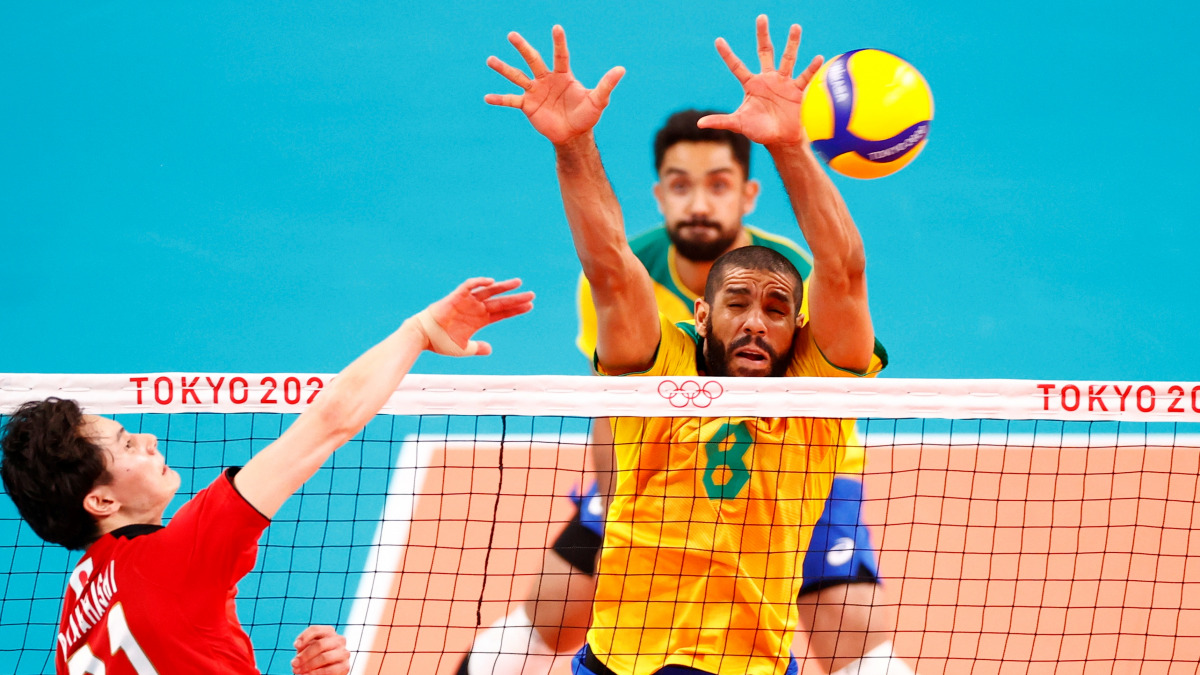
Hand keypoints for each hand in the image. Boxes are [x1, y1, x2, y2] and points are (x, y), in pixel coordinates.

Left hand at [291, 625, 349, 674]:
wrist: (327, 670)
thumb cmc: (315, 657)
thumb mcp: (309, 649)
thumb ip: (304, 647)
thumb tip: (298, 649)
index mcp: (329, 632)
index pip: (316, 630)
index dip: (304, 637)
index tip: (295, 646)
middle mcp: (338, 640)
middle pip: (320, 644)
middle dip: (304, 655)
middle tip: (294, 664)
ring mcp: (343, 653)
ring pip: (324, 657)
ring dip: (308, 665)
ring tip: (298, 671)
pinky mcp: (345, 666)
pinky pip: (330, 670)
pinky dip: (316, 673)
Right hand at [419, 278, 533, 355]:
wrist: (423, 336)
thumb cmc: (441, 342)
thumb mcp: (464, 348)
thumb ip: (477, 348)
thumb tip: (490, 349)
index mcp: (479, 320)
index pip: (502, 313)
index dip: (515, 310)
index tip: (530, 306)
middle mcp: (476, 309)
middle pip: (500, 301)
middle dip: (516, 298)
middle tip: (532, 294)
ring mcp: (467, 302)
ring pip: (489, 291)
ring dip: (503, 287)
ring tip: (518, 283)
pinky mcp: (456, 297)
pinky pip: (468, 286)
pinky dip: (479, 283)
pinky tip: (491, 281)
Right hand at [485, 25, 624, 144]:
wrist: (573, 134)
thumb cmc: (587, 115)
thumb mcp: (598, 101)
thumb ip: (606, 85)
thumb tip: (621, 69)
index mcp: (563, 75)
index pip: (560, 55)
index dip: (559, 42)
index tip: (557, 27)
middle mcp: (546, 79)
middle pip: (533, 60)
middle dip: (523, 47)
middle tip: (512, 35)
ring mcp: (535, 91)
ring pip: (517, 77)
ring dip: (504, 69)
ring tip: (490, 60)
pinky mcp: (528, 105)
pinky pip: (512, 100)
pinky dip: (500, 99)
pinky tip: (487, 97)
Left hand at [698, 15, 824, 146]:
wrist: (780, 140)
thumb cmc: (759, 131)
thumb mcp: (739, 124)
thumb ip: (721, 121)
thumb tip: (700, 124)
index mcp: (751, 84)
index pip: (736, 66)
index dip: (727, 54)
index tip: (718, 40)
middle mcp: (767, 79)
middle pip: (765, 52)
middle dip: (763, 35)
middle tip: (761, 17)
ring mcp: (783, 82)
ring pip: (787, 58)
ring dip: (792, 43)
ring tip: (795, 27)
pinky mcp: (796, 90)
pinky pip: (804, 76)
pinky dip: (811, 68)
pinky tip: (817, 57)